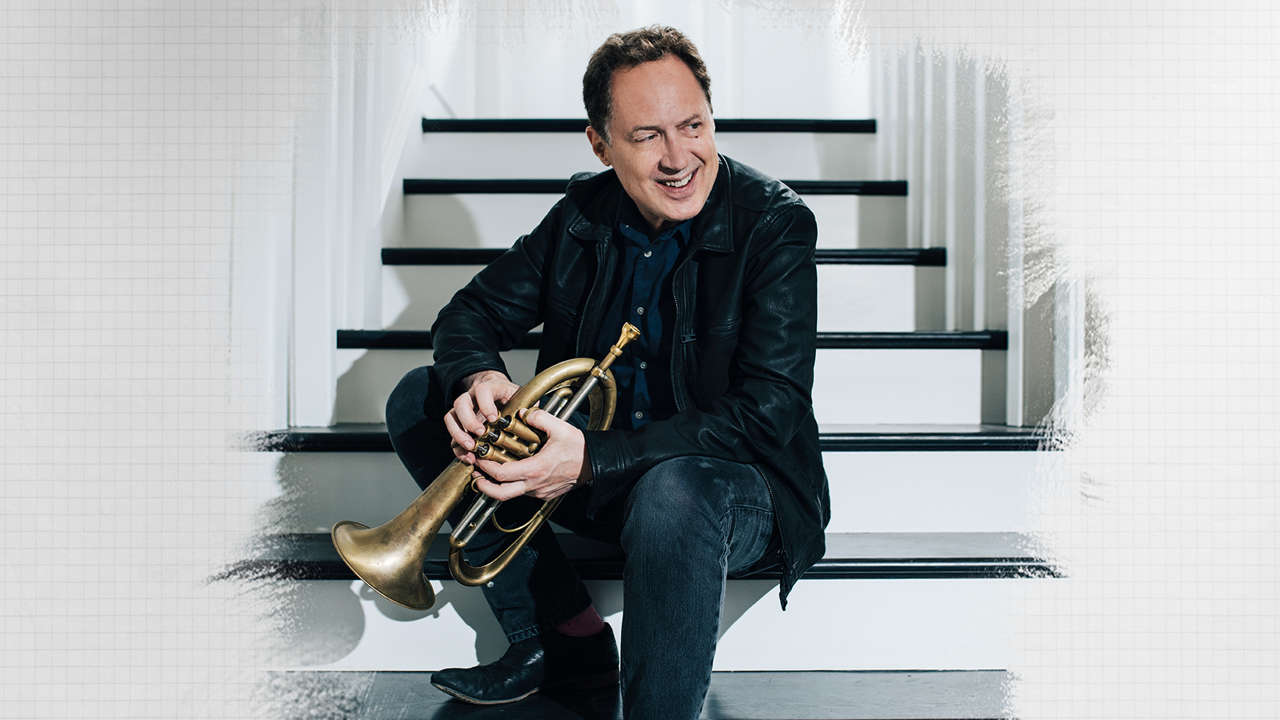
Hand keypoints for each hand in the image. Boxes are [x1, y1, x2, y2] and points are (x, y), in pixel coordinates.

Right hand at [444, 370, 519, 463]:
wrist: (497, 392)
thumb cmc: (510, 396)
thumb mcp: (521, 396)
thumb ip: (528, 406)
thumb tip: (534, 418)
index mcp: (489, 388)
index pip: (482, 390)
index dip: (485, 404)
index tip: (493, 417)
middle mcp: (472, 397)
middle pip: (460, 403)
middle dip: (468, 421)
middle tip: (479, 434)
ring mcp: (463, 410)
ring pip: (450, 418)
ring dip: (458, 434)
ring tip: (471, 448)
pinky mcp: (460, 424)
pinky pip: (452, 434)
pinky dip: (458, 447)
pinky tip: (468, 457)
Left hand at [472, 408, 587, 500]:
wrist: (595, 464)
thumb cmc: (580, 449)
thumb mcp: (560, 428)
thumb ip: (540, 417)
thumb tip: (524, 412)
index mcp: (535, 469)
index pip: (501, 474)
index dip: (486, 468)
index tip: (480, 458)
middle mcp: (535, 485)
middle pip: (500, 494)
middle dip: (483, 486)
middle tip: (476, 475)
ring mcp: (539, 492)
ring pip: (511, 495)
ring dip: (498, 485)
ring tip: (490, 473)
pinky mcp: (544, 494)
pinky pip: (523, 492)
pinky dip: (513, 485)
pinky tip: (511, 473)